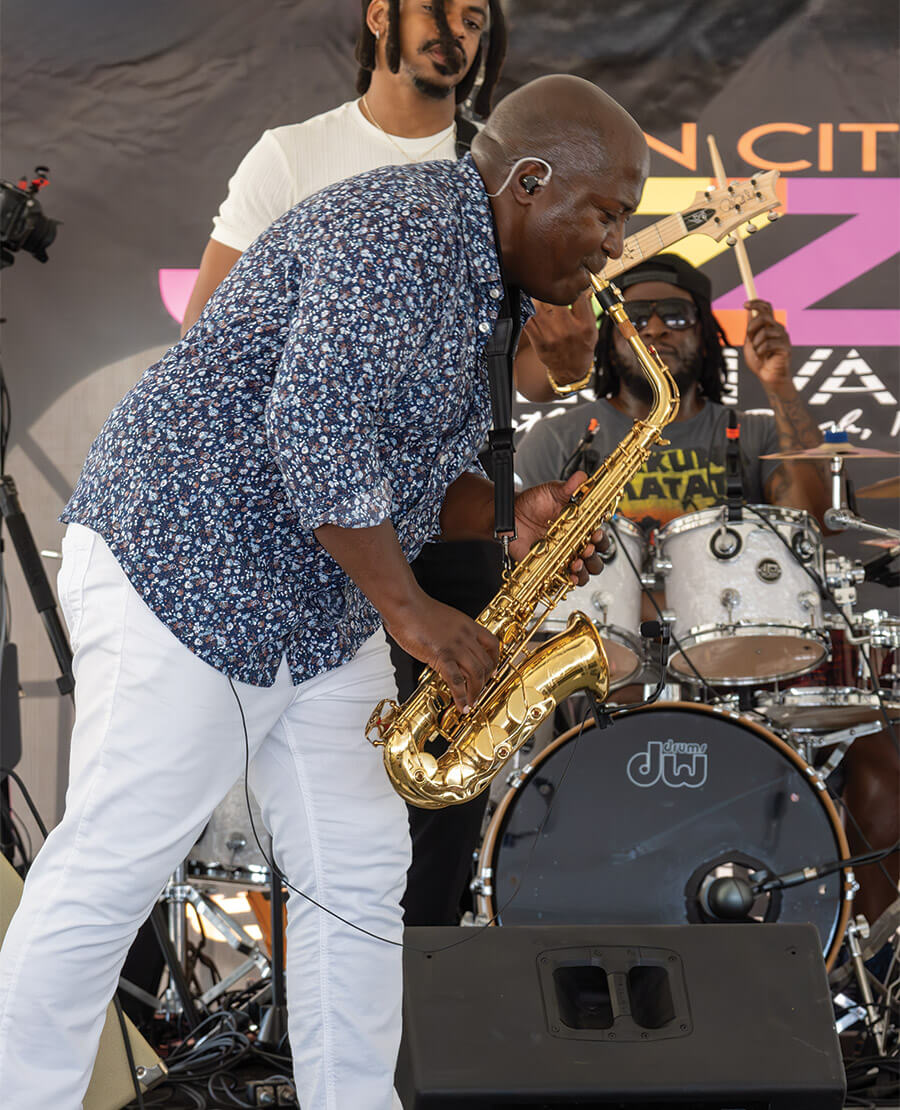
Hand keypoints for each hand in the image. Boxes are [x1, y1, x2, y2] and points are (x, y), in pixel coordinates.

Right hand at [383, 596, 499, 712]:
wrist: (405, 605)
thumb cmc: (417, 609)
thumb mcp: (444, 618)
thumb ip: (451, 632)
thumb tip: (448, 645)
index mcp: (468, 625)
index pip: (492, 644)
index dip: (495, 660)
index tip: (492, 670)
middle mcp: (466, 637)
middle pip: (486, 663)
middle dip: (485, 681)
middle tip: (479, 692)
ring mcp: (455, 647)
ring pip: (476, 674)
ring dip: (476, 692)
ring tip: (471, 703)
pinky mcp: (441, 656)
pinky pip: (456, 680)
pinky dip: (461, 696)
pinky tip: (461, 705)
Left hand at [511, 470, 608, 584]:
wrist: (510, 515)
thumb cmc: (533, 503)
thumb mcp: (551, 492)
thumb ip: (568, 487)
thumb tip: (581, 477)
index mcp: (581, 526)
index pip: (600, 536)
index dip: (601, 538)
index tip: (595, 534)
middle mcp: (575, 544)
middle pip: (597, 558)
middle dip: (595, 556)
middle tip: (586, 549)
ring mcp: (563, 557)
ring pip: (585, 572)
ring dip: (584, 571)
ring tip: (575, 563)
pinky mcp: (550, 567)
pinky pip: (563, 580)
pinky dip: (568, 581)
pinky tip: (567, 577)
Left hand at [524, 292, 597, 386]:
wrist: (570, 370)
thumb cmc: (582, 347)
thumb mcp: (592, 328)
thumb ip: (587, 307)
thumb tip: (584, 288)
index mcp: (585, 325)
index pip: (577, 296)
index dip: (571, 285)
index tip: (567, 282)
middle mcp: (568, 330)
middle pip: (555, 299)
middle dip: (551, 289)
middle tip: (547, 284)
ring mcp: (552, 336)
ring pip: (538, 307)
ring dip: (536, 297)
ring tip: (537, 293)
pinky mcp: (539, 342)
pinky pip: (528, 321)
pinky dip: (526, 311)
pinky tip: (529, 306)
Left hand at [743, 299, 791, 386]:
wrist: (767, 377)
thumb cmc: (759, 361)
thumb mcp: (750, 342)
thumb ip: (750, 327)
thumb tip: (748, 310)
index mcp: (770, 325)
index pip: (767, 307)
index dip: (757, 303)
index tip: (745, 305)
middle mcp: (778, 328)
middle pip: (764, 315)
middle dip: (751, 327)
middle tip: (749, 339)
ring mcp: (783, 337)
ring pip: (765, 332)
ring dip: (756, 344)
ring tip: (758, 353)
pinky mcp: (786, 347)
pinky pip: (768, 344)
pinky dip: (760, 352)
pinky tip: (763, 357)